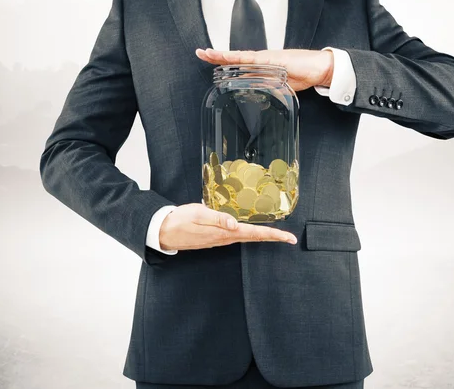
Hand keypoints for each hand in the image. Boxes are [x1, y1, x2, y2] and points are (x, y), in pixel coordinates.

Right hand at [158, 203, 296, 250]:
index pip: (253, 234)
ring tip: (277, 234)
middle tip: (290, 238)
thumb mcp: (198, 214)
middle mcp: (225, 238)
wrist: (164, 231)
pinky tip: (254, 231)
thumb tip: (235, 224)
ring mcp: (220, 239)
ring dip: (263, 236)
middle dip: (273, 237)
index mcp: (224, 232)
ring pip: (247, 237)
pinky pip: (238, 236)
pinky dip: (250, 234)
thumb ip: (217, 218)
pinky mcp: (216, 237)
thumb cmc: (180, 220)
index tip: (288, 238)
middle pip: (254, 237)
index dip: (272, 235)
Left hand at [195, 48, 333, 91]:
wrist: (318, 68)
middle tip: (200, 52)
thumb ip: (267, 88)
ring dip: (223, 55)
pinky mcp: (271, 59)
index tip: (209, 58)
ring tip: (207, 53)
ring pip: (239, 56)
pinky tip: (227, 57)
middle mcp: (260, 60)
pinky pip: (251, 58)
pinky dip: (238, 57)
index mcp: (261, 66)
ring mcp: (264, 58)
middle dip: (217, 55)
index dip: (223, 60)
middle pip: (234, 57)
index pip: (238, 63)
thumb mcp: (280, 86)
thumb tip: (256, 95)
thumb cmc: (303, 74)